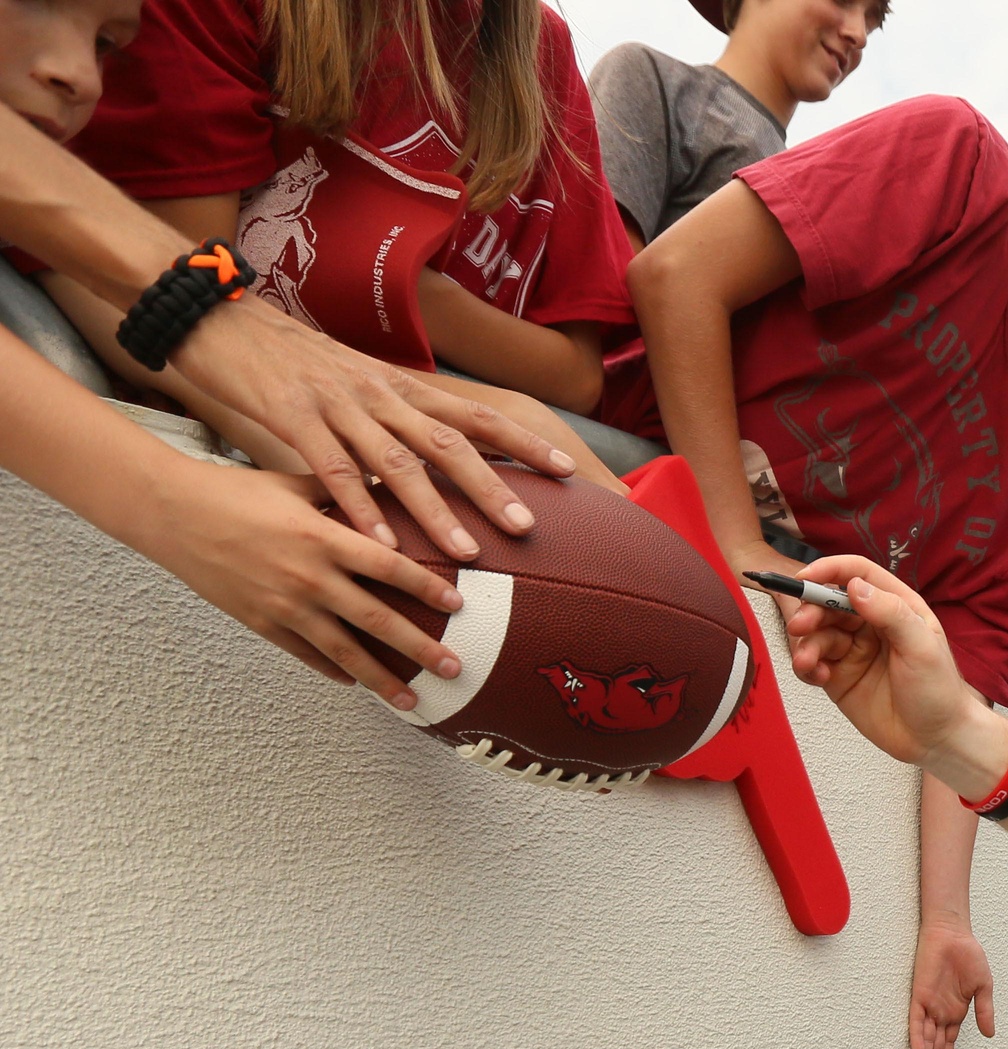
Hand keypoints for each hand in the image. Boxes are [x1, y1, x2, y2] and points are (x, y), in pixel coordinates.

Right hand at [123, 465, 465, 707]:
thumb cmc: (236, 491)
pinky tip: (358, 683)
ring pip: (345, 652)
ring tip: (414, 699)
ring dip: (383, 679)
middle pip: (378, 620)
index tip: (458, 605)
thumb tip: (390, 487)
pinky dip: (335, 671)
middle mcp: (309, 578)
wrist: (171, 513)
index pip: (390, 568)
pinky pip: (307, 656)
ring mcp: (284, 607)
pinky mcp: (262, 624)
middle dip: (420, 648)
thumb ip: (345, 493)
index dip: (427, 588)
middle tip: (455, 667)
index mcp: (323, 537)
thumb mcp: (296, 485)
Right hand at [170, 296, 578, 557]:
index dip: (524, 441)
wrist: (222, 319)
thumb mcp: (360, 387)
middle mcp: (381, 394)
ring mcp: (338, 404)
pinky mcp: (293, 415)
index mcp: (402, 389)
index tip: (568, 471)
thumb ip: (400, 421)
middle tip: (527, 528)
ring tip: (465, 553)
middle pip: (450, 442)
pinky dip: (360, 508)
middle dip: (493, 486)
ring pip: (398, 462)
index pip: (477, 415)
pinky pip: (333, 469)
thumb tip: (445, 457)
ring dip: (435, 511)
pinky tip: (380, 545)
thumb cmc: (296, 365)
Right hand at [782, 556, 999, 778]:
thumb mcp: (921, 647)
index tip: (805, 577)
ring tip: (808, 662)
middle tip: (800, 626)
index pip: (858, 574)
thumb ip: (890, 613)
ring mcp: (853, 651)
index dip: (829, 570)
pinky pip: (812, 662)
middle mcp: (871, 624)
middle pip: (829, 602)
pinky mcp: (839, 677)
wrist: (936, 740)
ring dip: (806, 644)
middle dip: (810, 611)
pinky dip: (807, 666)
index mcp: (896, 606)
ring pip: (816, 633)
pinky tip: (817, 677)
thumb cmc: (939, 691)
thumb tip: (854, 586)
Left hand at [908, 916, 995, 1048]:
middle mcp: (940, 1013)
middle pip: (936, 1047)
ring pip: (925, 1039)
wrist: (953, 934)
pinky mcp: (919, 995)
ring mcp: (929, 1006)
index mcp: (956, 1013)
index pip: (948, 1044)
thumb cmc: (969, 957)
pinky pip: (916, 1020)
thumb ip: (985, 1010)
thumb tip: (990, 1035)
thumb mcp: (983, 986)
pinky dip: (917, 1036)